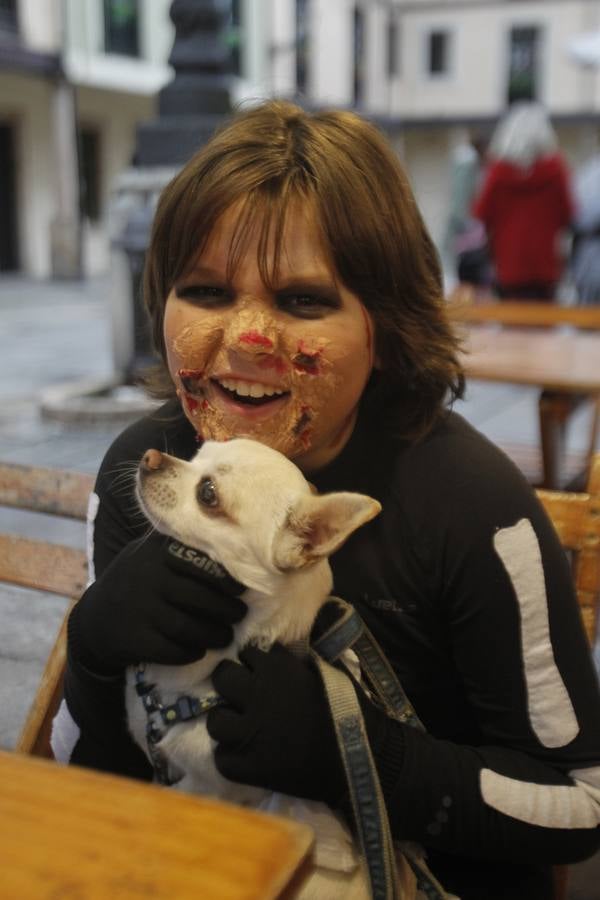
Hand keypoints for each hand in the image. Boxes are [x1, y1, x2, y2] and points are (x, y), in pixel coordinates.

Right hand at [68, 533, 246, 673]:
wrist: (93, 620)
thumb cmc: (134, 582)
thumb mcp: (148, 554)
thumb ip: (179, 548)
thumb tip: (230, 550)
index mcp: (154, 554)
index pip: (198, 563)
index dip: (224, 578)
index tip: (240, 589)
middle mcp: (146, 579)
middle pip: (198, 597)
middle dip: (226, 609)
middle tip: (239, 614)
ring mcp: (139, 610)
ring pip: (188, 626)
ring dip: (214, 634)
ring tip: (226, 636)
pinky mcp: (134, 640)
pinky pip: (172, 649)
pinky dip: (191, 652)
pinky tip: (199, 650)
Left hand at [207, 643, 345, 804]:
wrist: (358, 758)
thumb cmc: (347, 710)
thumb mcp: (323, 671)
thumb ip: (293, 662)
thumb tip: (275, 652)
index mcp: (276, 670)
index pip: (247, 653)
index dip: (253, 662)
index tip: (259, 671)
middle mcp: (257, 696)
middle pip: (223, 678)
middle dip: (231, 682)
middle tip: (241, 694)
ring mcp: (249, 733)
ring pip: (216, 720)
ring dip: (227, 720)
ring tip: (241, 726)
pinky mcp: (247, 767)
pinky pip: (221, 757)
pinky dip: (231, 756)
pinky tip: (246, 754)